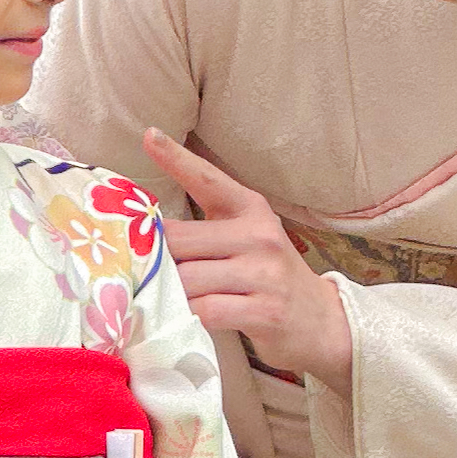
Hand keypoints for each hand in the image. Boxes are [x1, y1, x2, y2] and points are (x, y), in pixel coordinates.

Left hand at [142, 129, 352, 384]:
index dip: (177, 159)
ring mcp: (264, 274)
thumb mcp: (246, 239)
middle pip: (181, 240)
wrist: (321, 321)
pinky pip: (206, 311)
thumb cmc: (268, 277)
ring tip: (159, 300)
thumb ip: (205, 230)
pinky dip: (187, 316)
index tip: (150, 136)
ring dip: (168, 293)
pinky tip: (184, 319)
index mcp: (251, 210)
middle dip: (154, 259)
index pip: (209, 180)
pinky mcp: (265, 311)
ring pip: (189, 279)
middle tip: (135, 272)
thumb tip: (145, 232)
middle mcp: (259, 235)